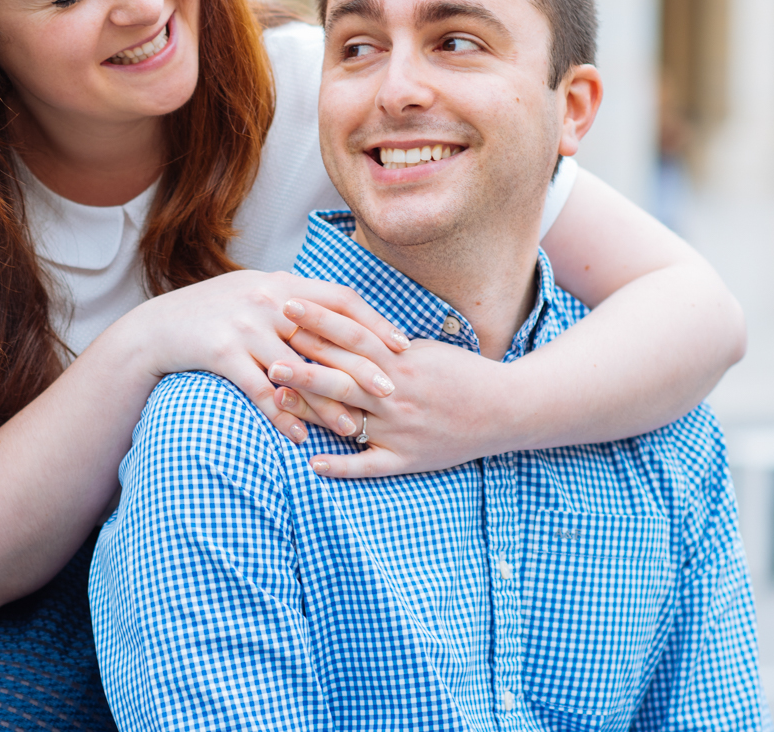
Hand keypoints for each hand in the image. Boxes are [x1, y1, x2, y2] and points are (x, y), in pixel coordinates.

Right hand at [125, 271, 407, 445]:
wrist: (156, 328)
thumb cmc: (212, 313)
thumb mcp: (253, 293)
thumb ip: (292, 300)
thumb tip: (336, 311)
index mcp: (281, 283)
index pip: (340, 299)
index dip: (375, 321)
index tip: (402, 345)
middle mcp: (268, 301)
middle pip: (327, 336)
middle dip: (362, 367)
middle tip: (391, 392)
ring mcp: (244, 326)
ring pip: (298, 370)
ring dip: (327, 403)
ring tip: (352, 427)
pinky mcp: (222, 352)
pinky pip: (262, 391)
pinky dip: (283, 416)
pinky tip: (300, 437)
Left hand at [266, 298, 511, 477]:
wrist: (506, 409)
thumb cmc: (462, 373)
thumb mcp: (424, 350)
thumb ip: (383, 345)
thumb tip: (342, 329)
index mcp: (400, 361)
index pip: (350, 336)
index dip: (317, 322)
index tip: (286, 307)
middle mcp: (396, 393)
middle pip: (341, 374)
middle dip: (302, 363)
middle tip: (267, 352)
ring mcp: (400, 428)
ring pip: (348, 415)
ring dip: (310, 406)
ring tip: (276, 396)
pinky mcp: (408, 458)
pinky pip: (370, 464)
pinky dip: (342, 466)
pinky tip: (313, 464)